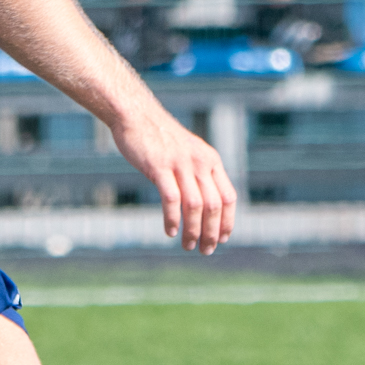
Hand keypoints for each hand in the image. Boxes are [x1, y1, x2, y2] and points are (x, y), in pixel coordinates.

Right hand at [111, 110, 238, 253]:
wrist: (135, 114)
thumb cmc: (160, 137)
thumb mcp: (187, 152)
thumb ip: (198, 173)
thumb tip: (203, 205)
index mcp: (211, 160)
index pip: (228, 197)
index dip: (228, 221)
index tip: (223, 239)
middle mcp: (200, 162)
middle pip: (213, 205)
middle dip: (212, 233)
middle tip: (205, 250)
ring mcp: (180, 163)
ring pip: (194, 205)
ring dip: (193, 230)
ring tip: (187, 245)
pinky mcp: (159, 166)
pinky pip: (171, 199)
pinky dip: (173, 218)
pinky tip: (170, 231)